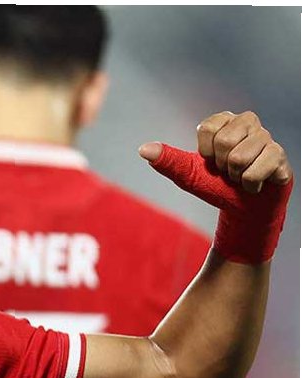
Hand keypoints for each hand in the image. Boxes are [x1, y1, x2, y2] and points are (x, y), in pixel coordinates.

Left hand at [141, 111, 292, 262]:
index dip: (205, 152)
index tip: (211, 161)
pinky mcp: (280, 156)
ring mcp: (268, 137)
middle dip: (221, 165)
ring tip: (240, 177)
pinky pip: (257, 170)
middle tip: (227, 172)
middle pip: (225, 141)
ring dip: (235, 176)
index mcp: (225, 120)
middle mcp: (249, 122)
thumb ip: (167, 160)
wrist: (241, 209)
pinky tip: (254, 184)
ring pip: (240, 157)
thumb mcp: (187, 174)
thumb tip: (143, 149)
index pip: (207, 127)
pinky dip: (250, 184)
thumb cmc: (215, 186)